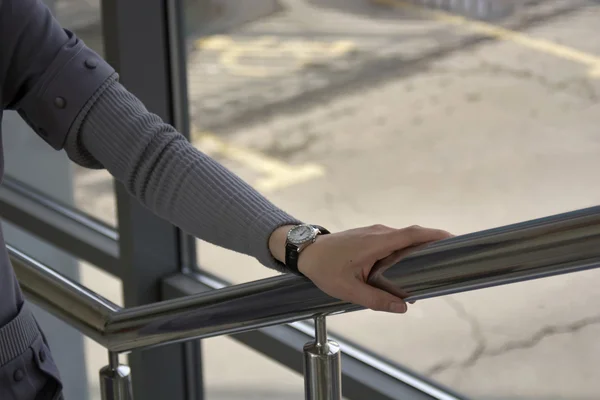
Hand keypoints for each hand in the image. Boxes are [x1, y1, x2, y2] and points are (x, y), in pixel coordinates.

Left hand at [270, 224, 451, 312]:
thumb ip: (376, 299)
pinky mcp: (369, 236)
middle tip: (451, 257)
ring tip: (434, 264)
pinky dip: (406, 248)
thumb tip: (403, 307)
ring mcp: (374, 233)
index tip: (454, 239)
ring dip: (419, 247)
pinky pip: (394, 240)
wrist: (305, 251)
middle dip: (433, 243)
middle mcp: (378, 233)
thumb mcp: (349, 290)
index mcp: (376, 242)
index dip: (434, 235)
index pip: (412, 234)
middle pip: (412, 235)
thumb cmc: (324, 269)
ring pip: (403, 238)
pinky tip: (409, 266)